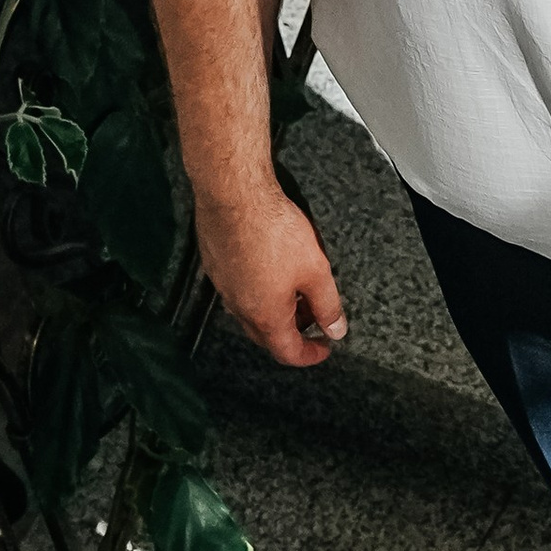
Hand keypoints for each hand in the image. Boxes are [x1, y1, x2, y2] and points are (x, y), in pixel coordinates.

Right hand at [196, 183, 347, 365]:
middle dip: (294, 333)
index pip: (288, 352)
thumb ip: (328, 305)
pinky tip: (272, 272)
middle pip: (267, 336)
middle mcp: (239, 308)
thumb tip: (336, 331)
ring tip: (298, 292)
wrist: (233, 195)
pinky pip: (238, 291)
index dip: (310, 355)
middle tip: (315, 317)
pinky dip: (258, 293)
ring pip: (251, 313)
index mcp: (265, 316)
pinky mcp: (214, 265)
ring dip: (276, 312)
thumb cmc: (275, 231)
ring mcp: (222, 287)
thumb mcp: (316, 271)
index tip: (326, 347)